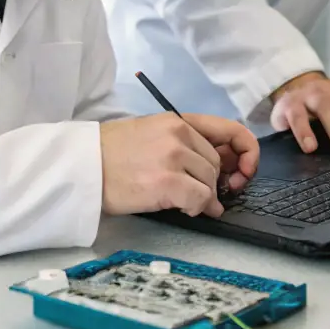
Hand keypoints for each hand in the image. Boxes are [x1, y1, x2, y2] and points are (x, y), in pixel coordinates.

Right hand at [100, 114, 259, 217]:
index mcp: (177, 119)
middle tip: (203, 196)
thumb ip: (185, 143)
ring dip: (203, 197)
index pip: (231, 130)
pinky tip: (184, 208)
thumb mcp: (152, 134)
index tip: (243, 171)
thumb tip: (220, 169)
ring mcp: (173, 156)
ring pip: (210, 182)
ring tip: (186, 202)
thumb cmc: (112, 154)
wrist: (82, 166)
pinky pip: (200, 199)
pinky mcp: (166, 181)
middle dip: (214, 183)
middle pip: (217, 163)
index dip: (247, 152)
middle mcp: (179, 133)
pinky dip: (198, 208)